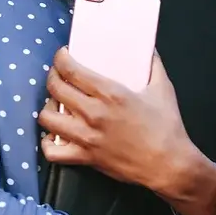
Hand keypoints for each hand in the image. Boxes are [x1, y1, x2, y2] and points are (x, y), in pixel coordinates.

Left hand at [38, 47, 196, 198]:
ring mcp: (86, 137)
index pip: (71, 70)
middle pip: (55, 89)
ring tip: (55, 103)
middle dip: (52, 77)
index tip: (63, 56)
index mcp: (110, 94)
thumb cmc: (167, 128)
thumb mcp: (163, 90)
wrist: (168, 165)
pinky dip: (48, 143)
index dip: (60, 59)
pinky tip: (54, 135)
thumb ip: (153, 65)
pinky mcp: (86, 157)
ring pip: (47, 118)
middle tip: (58, 75)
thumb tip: (148, 49)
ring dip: (47, 107)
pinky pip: (53, 152)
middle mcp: (93, 113)